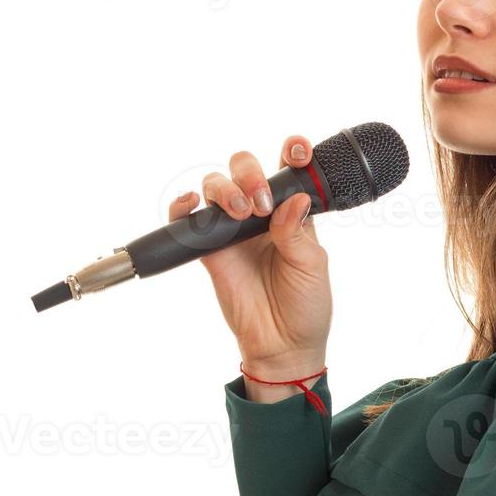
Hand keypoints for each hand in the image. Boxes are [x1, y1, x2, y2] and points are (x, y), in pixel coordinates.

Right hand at [167, 135, 330, 378]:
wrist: (282, 346)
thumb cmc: (305, 305)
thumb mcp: (312, 266)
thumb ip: (298, 231)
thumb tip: (293, 199)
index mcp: (293, 212)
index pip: (289, 171)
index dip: (292, 152)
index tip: (298, 149)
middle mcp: (260, 215)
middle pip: (244, 169)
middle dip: (249, 174)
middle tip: (260, 203)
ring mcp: (232, 230)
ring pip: (216, 186)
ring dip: (226, 189)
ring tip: (241, 213)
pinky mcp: (208, 249)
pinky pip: (187, 219)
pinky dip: (183, 205)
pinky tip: (191, 203)